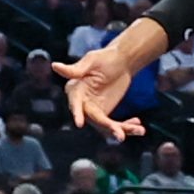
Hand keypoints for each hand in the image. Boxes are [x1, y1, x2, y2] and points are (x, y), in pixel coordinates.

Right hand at [60, 23, 155, 140]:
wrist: (121, 62)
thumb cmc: (104, 57)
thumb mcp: (92, 61)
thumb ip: (76, 69)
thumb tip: (54, 66)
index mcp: (76, 90)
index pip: (75, 103)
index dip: (77, 112)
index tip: (79, 123)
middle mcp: (82, 103)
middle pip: (94, 119)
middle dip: (108, 127)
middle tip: (121, 135)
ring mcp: (94, 110)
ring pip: (106, 126)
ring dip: (122, 130)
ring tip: (138, 131)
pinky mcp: (106, 114)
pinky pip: (115, 125)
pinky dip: (127, 127)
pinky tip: (139, 126)